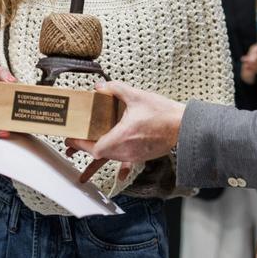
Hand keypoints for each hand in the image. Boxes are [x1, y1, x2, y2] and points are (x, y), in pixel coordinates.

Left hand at [64, 81, 184, 183]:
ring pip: (110, 158)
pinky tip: (117, 171)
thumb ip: (116, 89)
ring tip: (88, 158)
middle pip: (99, 155)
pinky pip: (124, 161)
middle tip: (74, 144)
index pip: (94, 148)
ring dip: (99, 153)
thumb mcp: (138, 96)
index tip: (71, 139)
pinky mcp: (141, 156)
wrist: (184, 127)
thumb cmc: (164, 114)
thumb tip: (101, 86)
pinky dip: (117, 162)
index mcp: (122, 137)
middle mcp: (126, 150)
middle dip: (85, 149)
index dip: (80, 144)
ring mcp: (134, 155)